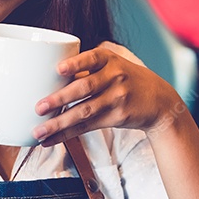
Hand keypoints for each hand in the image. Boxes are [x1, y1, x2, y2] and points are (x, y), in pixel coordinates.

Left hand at [31, 41, 187, 147]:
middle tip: (38, 107)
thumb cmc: (126, 80)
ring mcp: (117, 97)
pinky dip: (66, 134)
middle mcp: (114, 76)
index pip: (90, 59)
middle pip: (84, 88)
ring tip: (38, 131)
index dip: (75, 64)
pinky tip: (50, 140)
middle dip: (60, 98)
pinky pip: (87, 127)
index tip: (58, 69)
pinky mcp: (117, 117)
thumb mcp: (112, 65)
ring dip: (59, 123)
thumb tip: (44, 77)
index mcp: (108, 59)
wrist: (160, 101)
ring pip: (84, 111)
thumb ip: (85, 69)